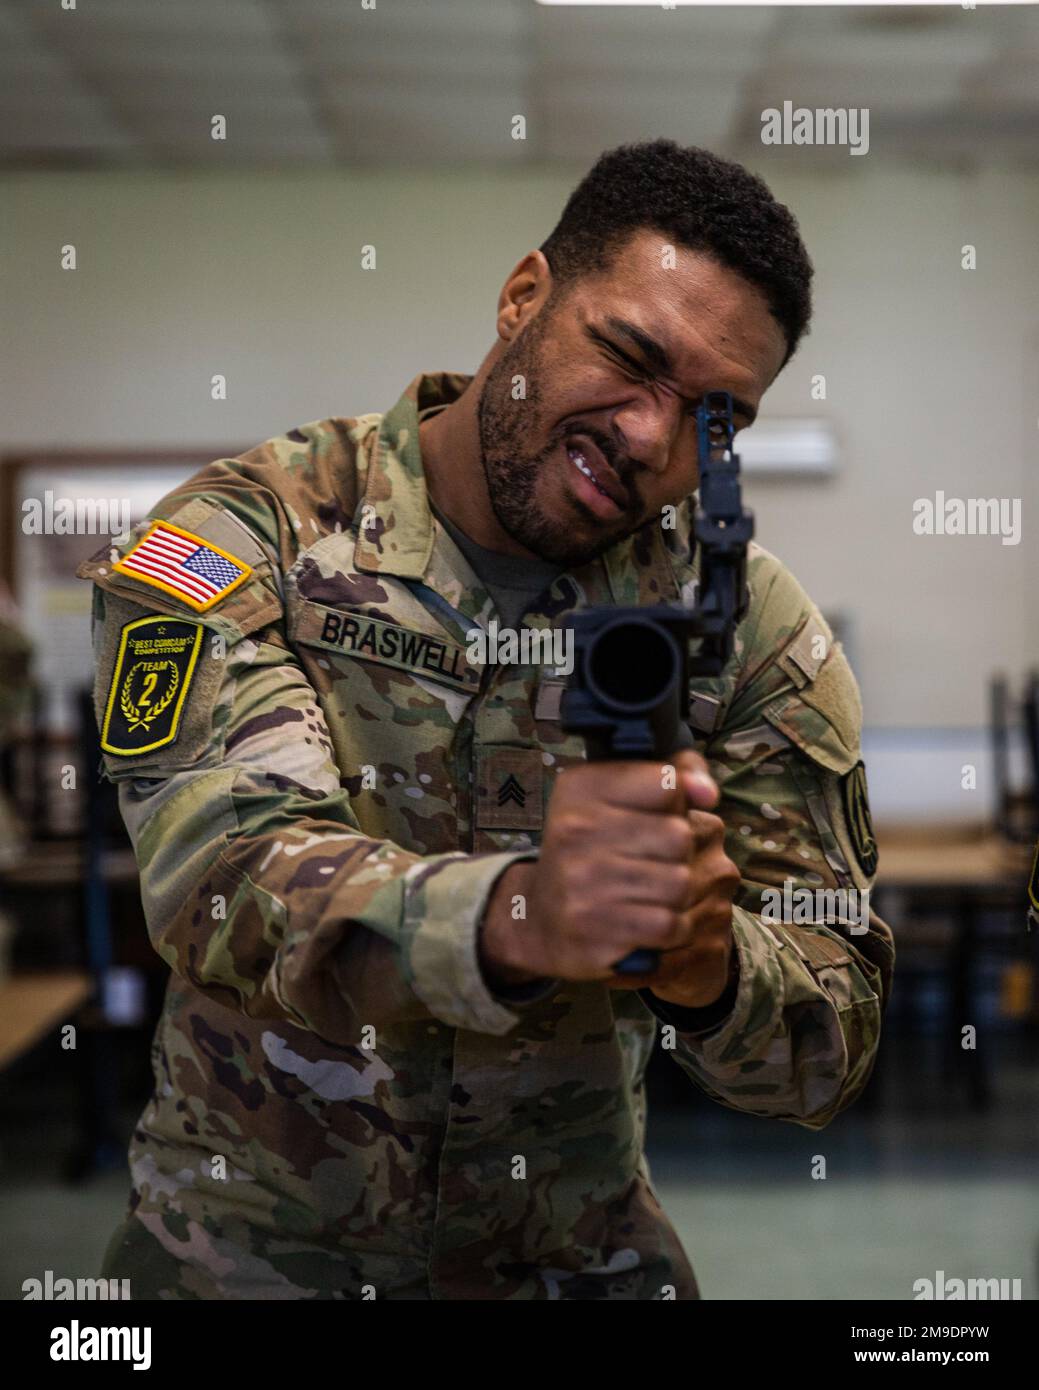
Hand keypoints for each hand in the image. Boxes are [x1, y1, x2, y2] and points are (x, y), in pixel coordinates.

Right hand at [480, 748, 736, 987]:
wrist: (541, 917)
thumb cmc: (595, 850)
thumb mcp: (618, 798)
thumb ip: (673, 776)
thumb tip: (708, 792)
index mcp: (582, 788)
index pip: (666, 783)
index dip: (678, 804)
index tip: (664, 816)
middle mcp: (575, 829)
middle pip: (680, 836)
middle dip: (682, 855)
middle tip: (660, 864)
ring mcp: (580, 880)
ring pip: (680, 883)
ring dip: (680, 895)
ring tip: (658, 894)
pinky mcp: (592, 926)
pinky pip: (668, 924)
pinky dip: (673, 927)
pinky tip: (654, 920)